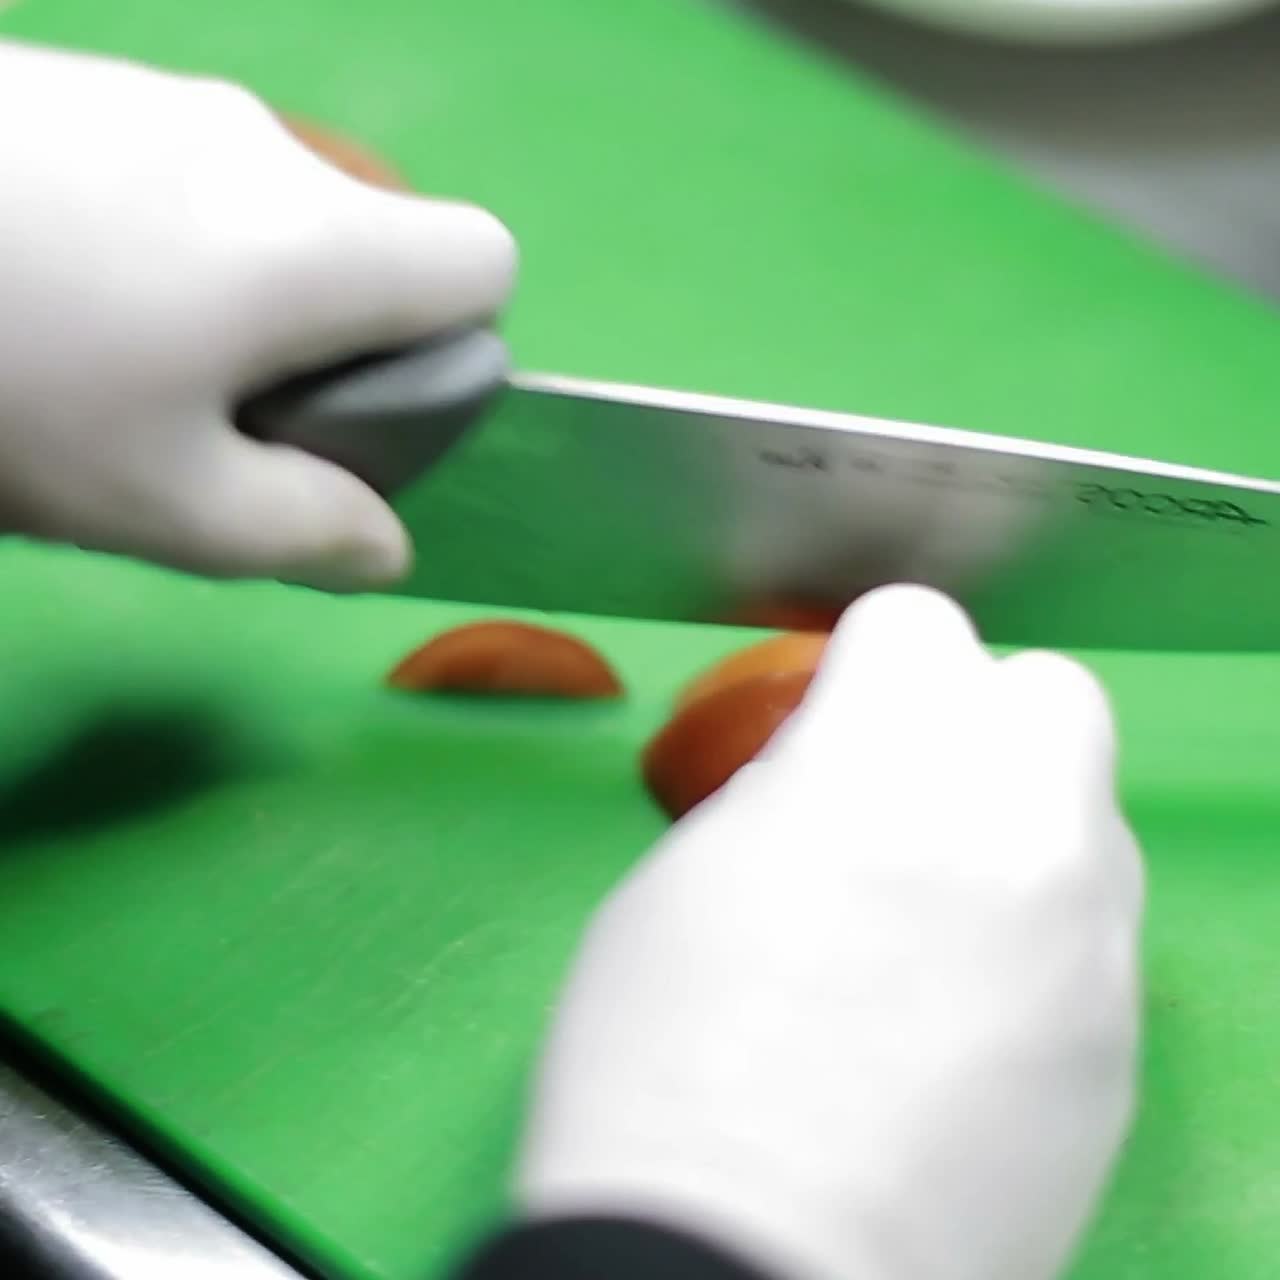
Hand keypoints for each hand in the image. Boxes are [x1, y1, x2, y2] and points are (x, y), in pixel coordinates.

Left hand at [0, 39, 513, 587]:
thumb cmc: (1, 383)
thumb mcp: (164, 505)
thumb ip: (307, 531)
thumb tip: (386, 547)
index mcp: (316, 245)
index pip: (484, 259)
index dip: (456, 341)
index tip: (364, 405)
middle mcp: (263, 146)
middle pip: (368, 245)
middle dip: (331, 338)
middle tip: (213, 418)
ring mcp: (162, 99)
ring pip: (265, 216)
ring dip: (235, 298)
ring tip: (109, 361)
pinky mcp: (75, 86)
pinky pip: (176, 179)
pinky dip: (158, 246)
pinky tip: (45, 293)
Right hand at [519, 585, 1143, 1279]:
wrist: (742, 1271)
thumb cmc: (661, 1061)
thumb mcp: (685, 877)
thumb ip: (790, 787)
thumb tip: (840, 768)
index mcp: (881, 765)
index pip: (917, 624)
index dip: (865, 668)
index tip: (835, 723)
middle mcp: (1015, 826)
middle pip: (1046, 694)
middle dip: (972, 724)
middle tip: (900, 805)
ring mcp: (1089, 943)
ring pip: (1087, 815)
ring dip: (1017, 831)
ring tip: (935, 925)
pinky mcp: (1122, 1047)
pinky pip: (1095, 940)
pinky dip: (1040, 945)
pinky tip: (963, 1025)